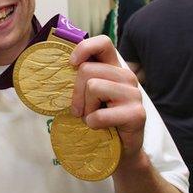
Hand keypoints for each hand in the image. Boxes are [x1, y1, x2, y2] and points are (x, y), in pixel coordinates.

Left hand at [69, 35, 145, 164]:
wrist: (119, 149)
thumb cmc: (98, 119)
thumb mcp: (86, 96)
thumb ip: (78, 80)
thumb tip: (55, 70)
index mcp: (113, 68)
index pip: (103, 43)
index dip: (84, 48)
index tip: (71, 63)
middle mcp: (126, 77)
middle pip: (87, 69)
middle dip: (76, 92)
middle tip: (79, 109)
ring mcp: (134, 94)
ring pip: (93, 87)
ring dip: (86, 109)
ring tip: (93, 117)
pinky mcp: (137, 113)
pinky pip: (100, 114)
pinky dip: (93, 124)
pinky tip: (101, 127)